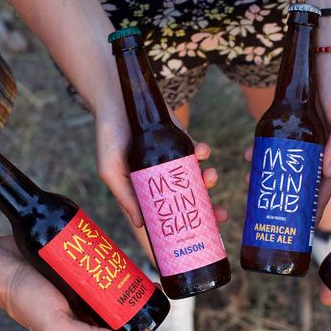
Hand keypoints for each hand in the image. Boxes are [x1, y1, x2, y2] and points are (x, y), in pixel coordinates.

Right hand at [0, 235, 147, 330]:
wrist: (1, 263)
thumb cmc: (22, 297)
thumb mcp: (54, 326)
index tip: (146, 329)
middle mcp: (85, 321)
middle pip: (122, 328)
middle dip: (139, 314)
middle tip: (148, 293)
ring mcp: (83, 299)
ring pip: (116, 302)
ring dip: (131, 292)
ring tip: (141, 277)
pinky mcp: (80, 278)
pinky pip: (104, 279)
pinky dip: (116, 273)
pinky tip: (123, 263)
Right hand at [94, 100, 228, 227]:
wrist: (116, 100)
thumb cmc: (108, 137)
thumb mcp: (110, 170)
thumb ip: (125, 196)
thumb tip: (140, 225)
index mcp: (147, 190)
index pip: (170, 211)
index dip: (187, 222)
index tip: (204, 230)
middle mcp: (163, 178)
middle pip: (190, 198)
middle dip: (210, 207)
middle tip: (222, 214)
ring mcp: (174, 159)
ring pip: (199, 176)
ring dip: (210, 179)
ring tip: (210, 177)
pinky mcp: (182, 139)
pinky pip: (198, 150)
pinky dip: (204, 152)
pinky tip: (202, 151)